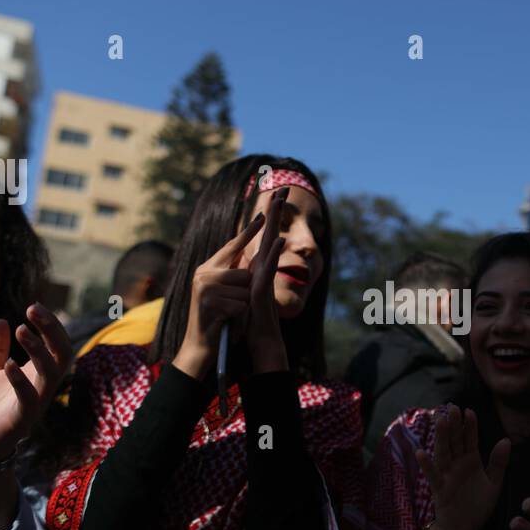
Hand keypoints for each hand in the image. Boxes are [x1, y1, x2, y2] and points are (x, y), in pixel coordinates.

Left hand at [0, 304, 72, 463]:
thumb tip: (2, 320)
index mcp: (39, 373)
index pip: (56, 344)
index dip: (50, 325)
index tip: (33, 306)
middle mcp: (44, 386)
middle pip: (62, 354)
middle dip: (52, 330)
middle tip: (34, 309)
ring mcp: (36, 402)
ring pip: (50, 374)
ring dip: (38, 350)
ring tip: (21, 330)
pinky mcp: (22, 418)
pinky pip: (29, 397)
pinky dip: (21, 379)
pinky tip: (9, 364)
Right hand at [171, 213, 265, 378]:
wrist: (199, 347)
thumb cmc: (215, 321)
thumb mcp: (222, 294)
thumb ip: (230, 276)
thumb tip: (249, 260)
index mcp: (207, 269)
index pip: (232, 246)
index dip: (249, 232)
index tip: (263, 216)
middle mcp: (204, 274)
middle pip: (244, 273)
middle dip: (245, 293)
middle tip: (229, 308)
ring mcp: (206, 287)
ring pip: (244, 290)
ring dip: (242, 306)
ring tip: (227, 316)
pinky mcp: (211, 302)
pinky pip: (241, 304)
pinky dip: (239, 316)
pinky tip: (225, 323)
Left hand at [243, 187, 288, 373]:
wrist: (260, 342)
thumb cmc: (253, 322)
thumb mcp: (248, 294)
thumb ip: (250, 279)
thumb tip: (250, 268)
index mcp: (258, 269)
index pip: (263, 238)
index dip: (267, 219)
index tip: (272, 198)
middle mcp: (264, 269)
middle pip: (271, 234)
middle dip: (276, 212)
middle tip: (282, 188)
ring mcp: (265, 279)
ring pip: (272, 246)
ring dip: (276, 223)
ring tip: (279, 203)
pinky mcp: (263, 290)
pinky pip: (269, 268)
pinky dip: (274, 253)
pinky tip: (279, 240)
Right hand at [416, 406, 509, 529]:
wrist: (464, 529)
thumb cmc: (477, 506)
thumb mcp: (493, 484)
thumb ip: (498, 462)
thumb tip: (506, 440)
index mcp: (471, 461)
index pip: (470, 439)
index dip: (469, 426)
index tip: (469, 411)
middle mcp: (457, 465)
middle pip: (455, 441)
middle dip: (454, 425)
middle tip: (452, 407)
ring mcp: (447, 475)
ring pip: (443, 453)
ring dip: (441, 438)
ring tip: (440, 421)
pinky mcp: (439, 489)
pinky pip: (433, 475)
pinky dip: (426, 465)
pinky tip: (421, 452)